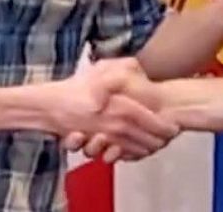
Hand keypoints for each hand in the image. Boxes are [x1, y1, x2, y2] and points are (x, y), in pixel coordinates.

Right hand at [58, 60, 177, 162]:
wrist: (48, 106)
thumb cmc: (76, 87)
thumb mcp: (103, 68)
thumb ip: (126, 67)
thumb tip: (144, 74)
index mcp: (119, 105)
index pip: (150, 119)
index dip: (164, 125)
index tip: (174, 126)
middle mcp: (114, 123)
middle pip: (145, 137)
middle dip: (160, 139)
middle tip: (171, 136)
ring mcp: (105, 137)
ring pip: (134, 147)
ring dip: (148, 147)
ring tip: (159, 144)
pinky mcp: (96, 146)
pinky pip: (119, 154)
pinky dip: (131, 154)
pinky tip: (138, 150)